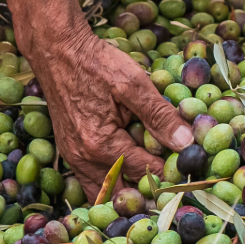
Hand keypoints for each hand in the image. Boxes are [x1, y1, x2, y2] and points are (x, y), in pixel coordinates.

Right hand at [30, 16, 192, 198]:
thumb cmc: (94, 64)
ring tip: (152, 182)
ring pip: (105, 192)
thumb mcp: (133, 84)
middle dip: (148, 189)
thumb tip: (187, 143)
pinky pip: (92, 182)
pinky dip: (112, 183)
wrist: (56, 51)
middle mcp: (85, 159)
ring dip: (128, 190)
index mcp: (102, 145)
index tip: (188, 166)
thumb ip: (160, 116)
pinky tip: (127, 173)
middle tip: (173, 180)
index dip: (171, 171)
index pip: (146, 172)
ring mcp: (74, 158)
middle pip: (124, 192)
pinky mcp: (70, 153)